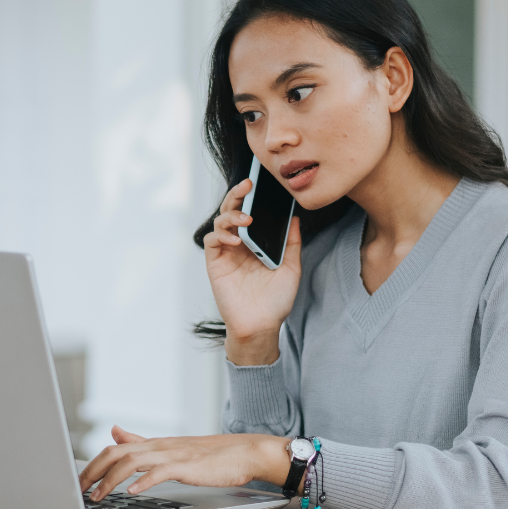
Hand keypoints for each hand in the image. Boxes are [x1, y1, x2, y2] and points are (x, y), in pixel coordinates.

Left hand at [78, 426, 290, 500]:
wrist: (245, 452)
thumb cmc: (211, 455)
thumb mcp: (170, 447)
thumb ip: (141, 441)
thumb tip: (114, 431)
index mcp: (154, 444)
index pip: (114, 449)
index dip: (92, 464)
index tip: (78, 480)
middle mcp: (159, 446)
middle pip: (116, 453)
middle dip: (93, 471)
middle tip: (78, 490)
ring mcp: (173, 454)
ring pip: (133, 461)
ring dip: (111, 479)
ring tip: (98, 495)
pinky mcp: (188, 466)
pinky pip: (162, 471)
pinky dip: (145, 481)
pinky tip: (134, 491)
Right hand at [203, 179, 301, 364]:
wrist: (262, 325)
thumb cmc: (276, 300)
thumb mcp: (291, 268)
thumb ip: (291, 243)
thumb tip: (295, 218)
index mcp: (255, 241)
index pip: (250, 212)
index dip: (251, 197)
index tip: (259, 183)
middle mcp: (239, 243)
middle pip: (232, 211)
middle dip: (237, 195)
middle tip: (247, 186)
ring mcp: (226, 253)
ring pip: (220, 222)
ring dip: (231, 216)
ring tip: (245, 219)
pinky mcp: (215, 263)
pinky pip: (212, 241)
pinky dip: (221, 235)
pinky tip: (236, 239)